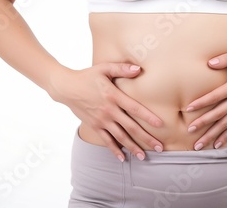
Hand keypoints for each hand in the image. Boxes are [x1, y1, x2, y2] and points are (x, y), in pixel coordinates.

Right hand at [47, 63, 163, 161]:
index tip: (160, 125)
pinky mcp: (94, 126)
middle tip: (159, 147)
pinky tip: (122, 158)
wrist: (66, 88)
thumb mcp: (104, 68)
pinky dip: (114, 150)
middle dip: (146, 138)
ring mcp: (101, 120)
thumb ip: (122, 68)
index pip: (134, 108)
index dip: (148, 117)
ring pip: (120, 137)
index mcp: (113, 96)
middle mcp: (109, 111)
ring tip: (143, 156)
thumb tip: (139, 69)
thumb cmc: (87, 76)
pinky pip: (106, 140)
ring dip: (132, 147)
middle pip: (131, 127)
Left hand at [186, 47, 226, 149]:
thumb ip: (225, 58)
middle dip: (203, 123)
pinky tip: (218, 144)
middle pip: (219, 114)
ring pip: (226, 124)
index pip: (215, 96)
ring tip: (199, 145)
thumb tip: (209, 63)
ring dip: (212, 135)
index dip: (201, 103)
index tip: (188, 109)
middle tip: (189, 131)